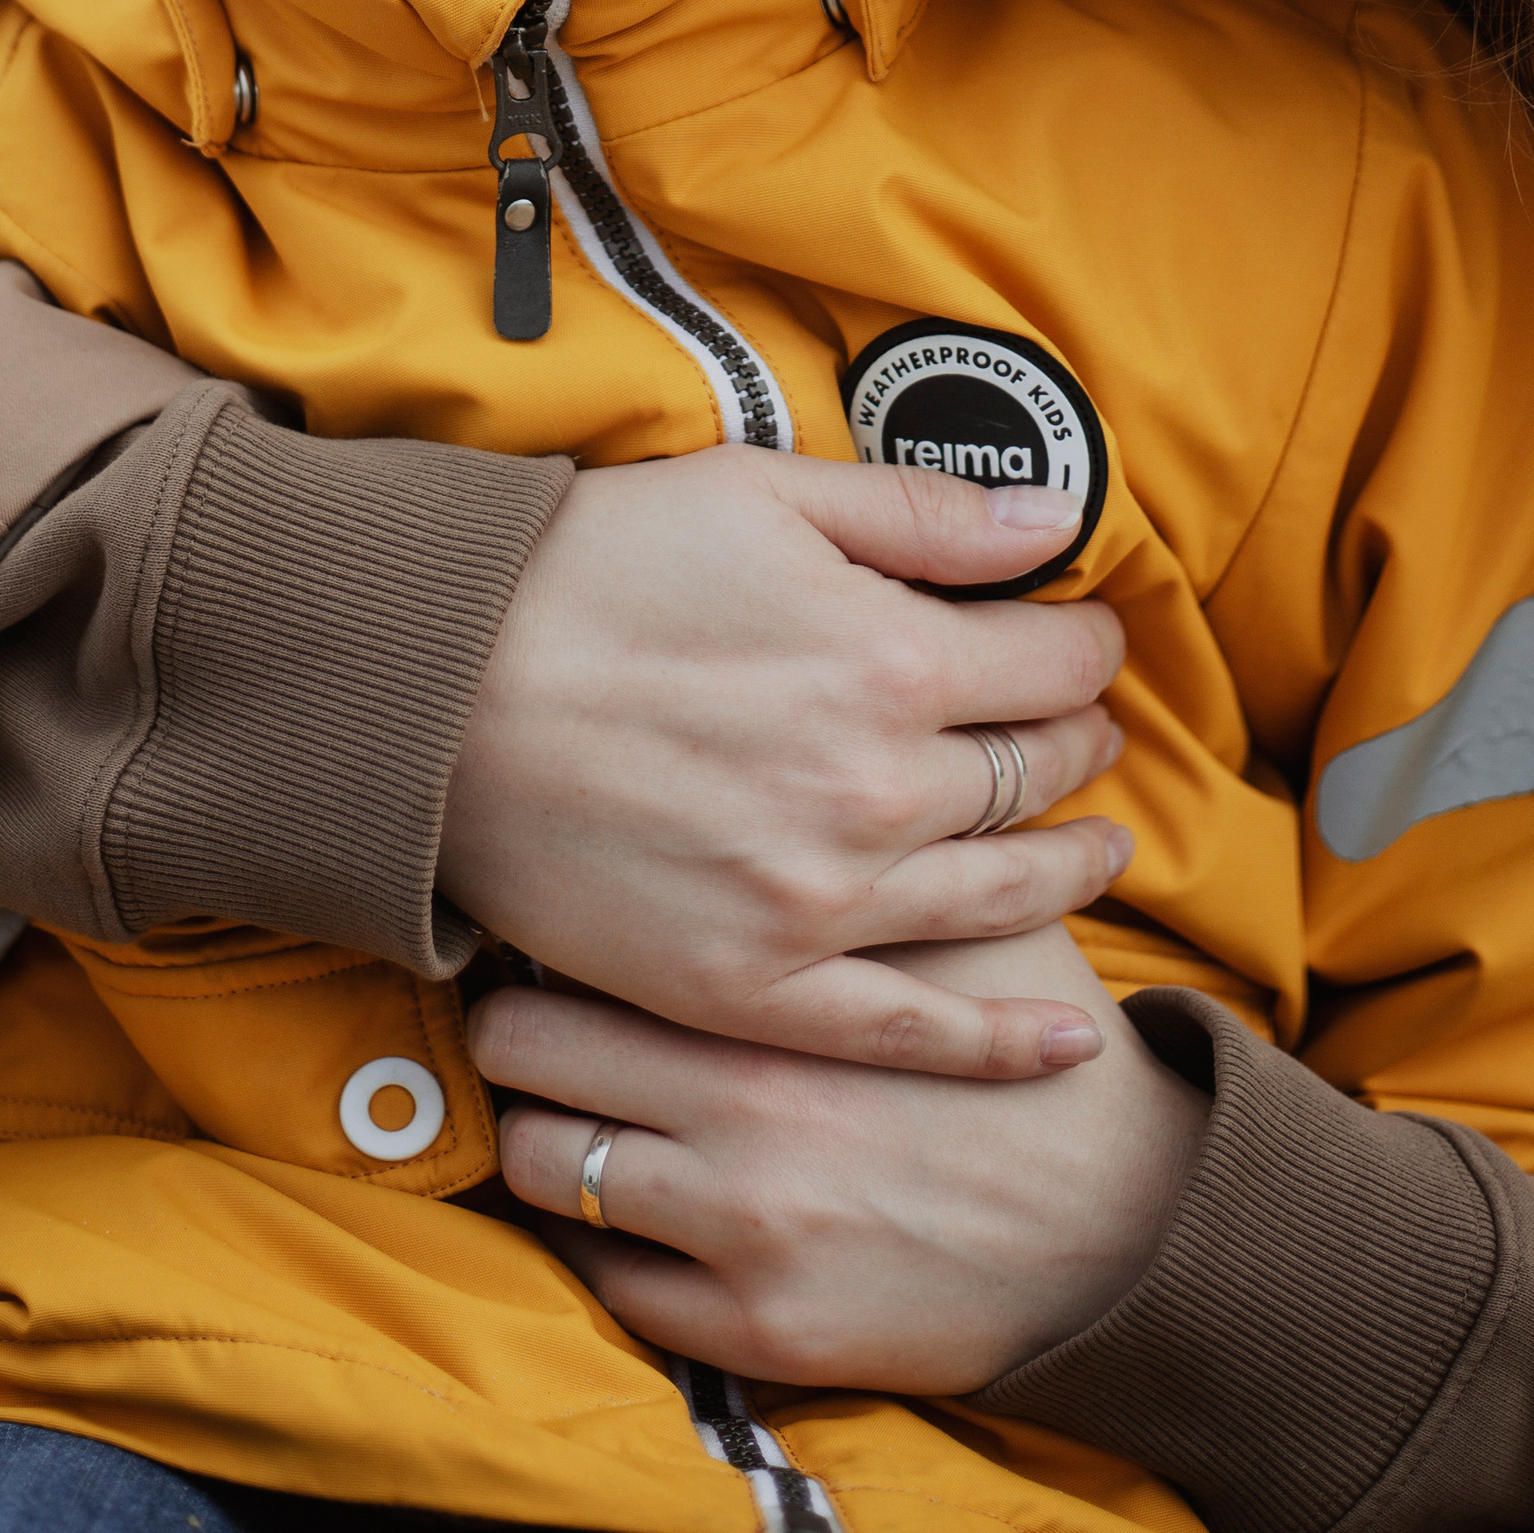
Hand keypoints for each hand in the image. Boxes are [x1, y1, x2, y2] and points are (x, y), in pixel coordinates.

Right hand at [439, 447, 1129, 1079]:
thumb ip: (922, 512)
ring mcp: (818, 904)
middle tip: (1081, 726)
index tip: (1084, 635)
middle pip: (1031, 774)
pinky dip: (999, 1041)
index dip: (1085, 644)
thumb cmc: (594, 570)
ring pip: (996, 894)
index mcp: (892, 659)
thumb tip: (1057, 517)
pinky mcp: (752, 988)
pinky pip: (907, 1029)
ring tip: (1096, 846)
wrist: (437, 692)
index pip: (1052, 661)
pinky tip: (1064, 1037)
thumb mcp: (765, 493)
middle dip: (1074, 742)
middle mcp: (877, 793)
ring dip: (1066, 866)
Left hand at [474, 924, 1209, 1394]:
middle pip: (523, 1046)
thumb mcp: (959, 923)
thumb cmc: (1033, 1048)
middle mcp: (739, 1103)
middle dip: (518, 1020)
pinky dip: (605, 1243)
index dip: (550, 918)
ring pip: (542, 1167)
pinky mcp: (756, 1330)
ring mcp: (738, 1225)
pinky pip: (608, 1284)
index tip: (556, 905)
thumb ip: (864, 854)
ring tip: (571, 1105)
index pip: (579, 939)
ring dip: (545, 1134)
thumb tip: (764, 765)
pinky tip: (633, 1204)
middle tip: (535, 1005)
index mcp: (779, 992)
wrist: (1124, 1226)